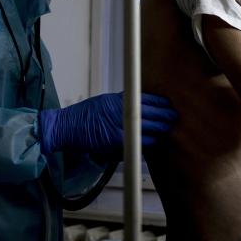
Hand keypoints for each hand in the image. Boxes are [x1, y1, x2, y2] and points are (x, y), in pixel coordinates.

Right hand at [39, 93, 176, 156]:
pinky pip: (138, 142)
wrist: (66, 127)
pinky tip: (155, 142)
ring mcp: (119, 125)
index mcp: (119, 99)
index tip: (169, 105)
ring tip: (168, 130)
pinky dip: (148, 142)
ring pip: (148, 127)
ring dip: (160, 130)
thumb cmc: (83, 116)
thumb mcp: (105, 102)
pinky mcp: (116, 141)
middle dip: (165, 116)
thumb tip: (139, 107)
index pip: (146, 98)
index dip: (160, 102)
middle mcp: (120, 110)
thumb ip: (122, 104)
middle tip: (174, 118)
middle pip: (151, 112)